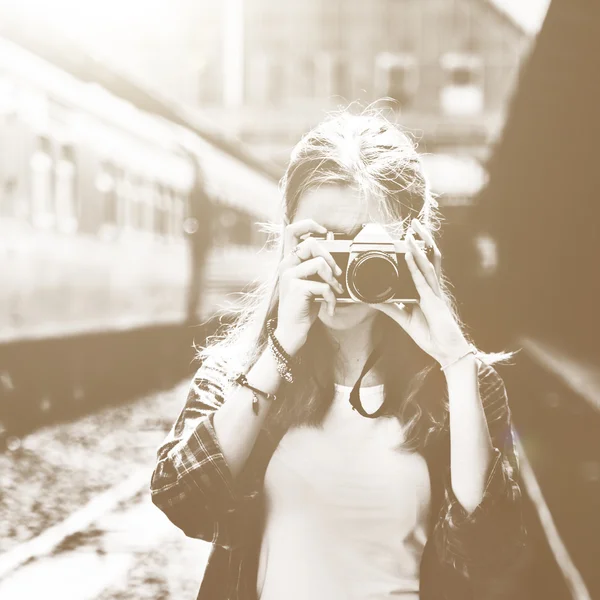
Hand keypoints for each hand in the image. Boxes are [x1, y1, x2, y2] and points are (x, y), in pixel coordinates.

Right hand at [276, 219, 343, 354]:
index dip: (309, 224)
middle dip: (330, 257)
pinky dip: (331, 298)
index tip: (324, 231)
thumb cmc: (303, 308)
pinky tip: (329, 308)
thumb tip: (333, 251)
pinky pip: (323, 285)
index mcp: (289, 261)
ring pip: (319, 263)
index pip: (291, 230)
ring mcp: (289, 276)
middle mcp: (286, 265)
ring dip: (333, 280)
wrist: (291, 333)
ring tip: (334, 292)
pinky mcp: (295, 289)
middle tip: (336, 274)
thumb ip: (317, 267)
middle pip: (310, 243)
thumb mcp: (311, 283)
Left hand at [374, 219, 470, 365]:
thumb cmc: (432, 336)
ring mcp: (435, 294)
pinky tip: (410, 254)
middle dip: (423, 239)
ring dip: (419, 246)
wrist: (448, 352)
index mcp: (428, 291)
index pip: (424, 264)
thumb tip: (372, 299)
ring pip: (428, 264)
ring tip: (411, 232)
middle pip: (430, 257)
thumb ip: (390, 308)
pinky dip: (415, 266)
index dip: (419, 249)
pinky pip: (423, 281)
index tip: (409, 235)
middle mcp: (433, 288)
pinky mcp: (433, 302)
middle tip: (414, 223)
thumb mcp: (405, 319)